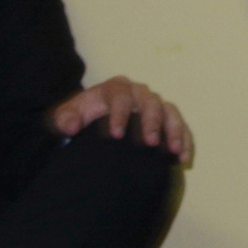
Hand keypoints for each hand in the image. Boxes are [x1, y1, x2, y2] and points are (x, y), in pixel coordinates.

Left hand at [48, 75, 193, 163]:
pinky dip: (183, 140)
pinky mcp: (164, 119)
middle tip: (150, 142)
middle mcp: (137, 93)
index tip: (116, 135)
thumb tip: (73, 127)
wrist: (89, 120)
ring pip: (169, 111)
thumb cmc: (78, 117)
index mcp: (115, 88)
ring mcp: (153, 105)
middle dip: (151, 121)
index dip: (119, 113)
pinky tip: (182, 158)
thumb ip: (64, 119)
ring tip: (173, 150)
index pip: (120, 96)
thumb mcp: (64, 116)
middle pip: (150, 101)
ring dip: (173, 130)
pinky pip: (179, 126)